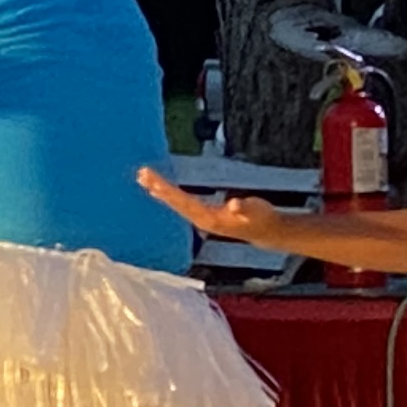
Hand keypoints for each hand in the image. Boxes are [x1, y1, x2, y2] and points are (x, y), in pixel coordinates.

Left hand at [137, 165, 294, 248]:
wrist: (265, 232)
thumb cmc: (261, 218)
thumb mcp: (256, 210)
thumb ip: (244, 207)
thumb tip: (234, 204)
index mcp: (209, 218)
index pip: (183, 202)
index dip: (168, 190)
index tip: (152, 179)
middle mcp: (201, 220)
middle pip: (175, 203)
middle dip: (158, 188)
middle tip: (141, 174)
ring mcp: (201, 219)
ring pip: (176, 204)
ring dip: (160, 190)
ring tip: (144, 179)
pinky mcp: (203, 216)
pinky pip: (181, 204)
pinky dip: (169, 195)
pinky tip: (160, 190)